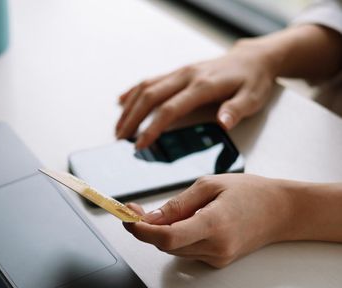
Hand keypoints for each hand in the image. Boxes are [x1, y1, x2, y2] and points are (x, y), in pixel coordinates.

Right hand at [116, 43, 276, 148]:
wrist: (253, 58)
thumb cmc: (252, 81)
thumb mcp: (253, 98)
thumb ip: (237, 110)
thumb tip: (223, 123)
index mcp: (203, 85)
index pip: (170, 109)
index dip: (152, 128)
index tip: (140, 144)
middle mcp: (187, 76)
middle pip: (150, 97)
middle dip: (132, 119)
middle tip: (120, 140)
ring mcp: (180, 72)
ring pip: (146, 87)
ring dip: (129, 108)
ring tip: (118, 128)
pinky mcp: (178, 72)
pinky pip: (150, 80)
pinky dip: (133, 92)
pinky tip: (122, 102)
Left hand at [123, 174, 295, 267]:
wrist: (281, 211)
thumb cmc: (250, 193)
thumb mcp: (210, 185)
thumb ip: (178, 204)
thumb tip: (150, 218)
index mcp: (214, 225)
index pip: (167, 238)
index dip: (141, 231)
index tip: (126, 218)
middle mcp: (216, 247)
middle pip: (165, 245)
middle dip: (145, 228)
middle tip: (133, 209)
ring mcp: (217, 258)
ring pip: (173, 249)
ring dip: (161, 232)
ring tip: (163, 211)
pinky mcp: (217, 261)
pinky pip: (186, 251)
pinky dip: (177, 237)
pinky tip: (185, 221)